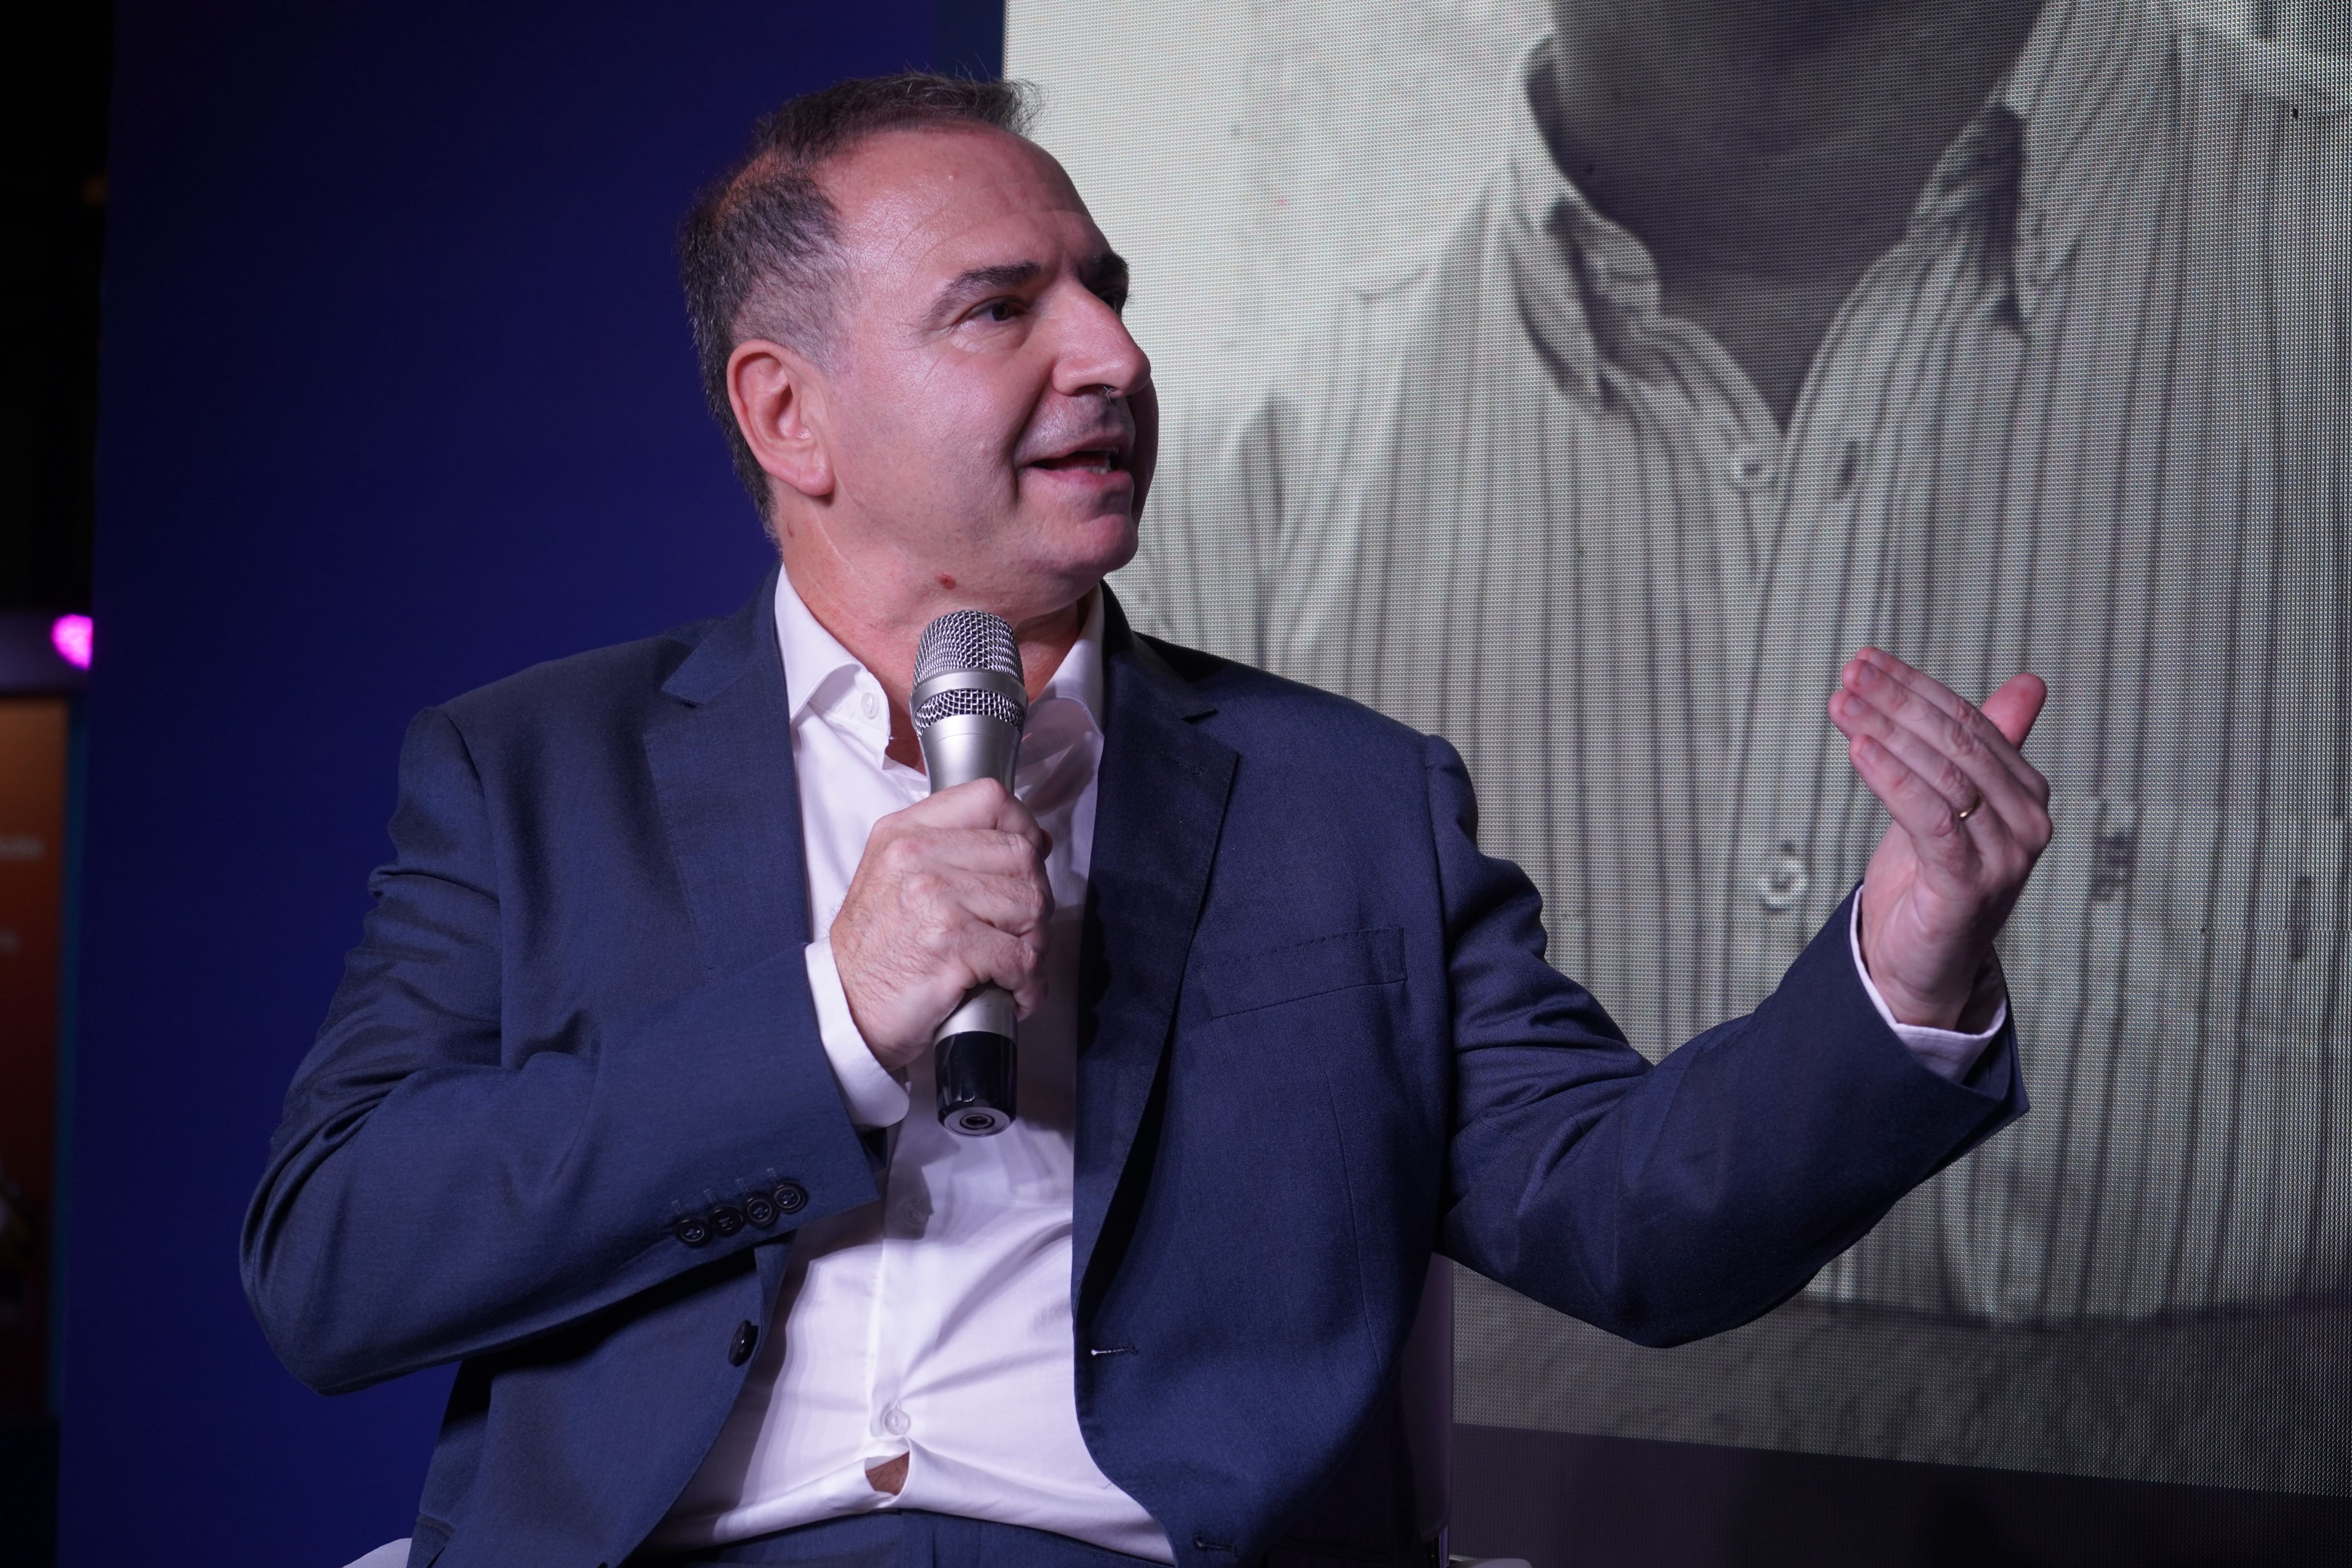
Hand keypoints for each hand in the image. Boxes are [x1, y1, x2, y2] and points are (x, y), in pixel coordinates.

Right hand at [829, 779, 1052, 1071]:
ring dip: (1035, 942)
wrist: (844, 1008)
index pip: (990, 800)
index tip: (1027, 858)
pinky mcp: (953, 945)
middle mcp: (918, 857)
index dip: (1022, 828)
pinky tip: (1012, 990)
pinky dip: (1028, 982)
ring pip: (1031, 904)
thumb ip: (953, 848)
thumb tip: (1030, 839)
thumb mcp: (896, 875)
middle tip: (1019, 928)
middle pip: (1022, 856)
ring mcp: (935, 899)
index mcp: (905, 833)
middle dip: (1034, 897)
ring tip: (1013, 961)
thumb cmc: (876, 951)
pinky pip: (1023, 957)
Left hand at [1828, 649, 2051, 1030]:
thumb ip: (1982, 747)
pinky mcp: (1970, 885)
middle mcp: (2027, 821)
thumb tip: (2030, 684)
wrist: (1919, 966)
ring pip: (1943, 775)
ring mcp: (2005, 855)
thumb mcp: (1951, 803)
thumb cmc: (1932, 879)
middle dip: (1897, 702)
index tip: (1866, 661)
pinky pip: (1931, 818)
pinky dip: (1893, 778)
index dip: (1916, 687)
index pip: (1971, 721)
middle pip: (1956, 742)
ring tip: (1841, 704)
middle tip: (1849, 674)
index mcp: (2026, 792)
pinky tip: (1858, 749)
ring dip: (1885, 732)